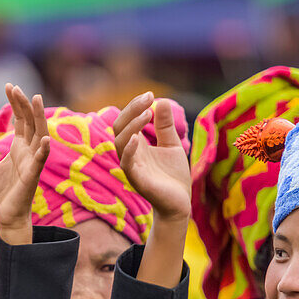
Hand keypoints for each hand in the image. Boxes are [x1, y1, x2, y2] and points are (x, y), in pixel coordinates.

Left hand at [0, 84, 50, 245]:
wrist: (8, 216)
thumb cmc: (3, 192)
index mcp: (20, 148)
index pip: (21, 120)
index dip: (16, 103)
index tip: (10, 86)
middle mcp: (29, 152)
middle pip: (30, 122)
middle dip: (24, 104)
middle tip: (16, 87)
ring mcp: (32, 163)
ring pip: (39, 136)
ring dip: (39, 118)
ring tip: (36, 99)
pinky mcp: (32, 177)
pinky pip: (40, 162)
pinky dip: (43, 151)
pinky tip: (46, 140)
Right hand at [113, 92, 191, 222]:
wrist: (179, 203)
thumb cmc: (172, 176)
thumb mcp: (171, 145)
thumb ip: (165, 126)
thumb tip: (162, 101)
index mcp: (137, 145)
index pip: (127, 120)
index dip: (135, 106)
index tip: (151, 95)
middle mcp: (130, 154)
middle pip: (119, 127)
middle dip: (131, 110)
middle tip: (148, 99)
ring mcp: (132, 167)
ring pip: (120, 142)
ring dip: (132, 126)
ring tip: (148, 114)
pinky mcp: (137, 180)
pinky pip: (126, 163)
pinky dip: (129, 150)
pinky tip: (137, 138)